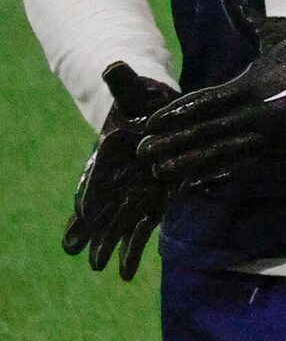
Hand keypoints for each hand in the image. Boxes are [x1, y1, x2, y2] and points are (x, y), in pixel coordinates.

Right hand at [62, 63, 180, 281]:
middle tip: (75, 252)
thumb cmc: (142, 104)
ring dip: (108, 245)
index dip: (91, 193)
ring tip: (97, 268)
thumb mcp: (135, 92)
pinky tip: (125, 275)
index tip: (82, 211)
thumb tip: (115, 65)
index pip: (96, 176)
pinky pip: (141, 230)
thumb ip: (124, 83)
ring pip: (117, 224)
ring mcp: (132, 194)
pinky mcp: (151, 203)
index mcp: (109, 154)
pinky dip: (133, 251)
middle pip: (101, 207)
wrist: (156, 117)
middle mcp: (116, 179)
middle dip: (91, 229)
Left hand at [136, 0, 285, 191]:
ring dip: (191, 166)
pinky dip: (221, 178)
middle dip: (174, 144)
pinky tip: (199, 185)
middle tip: (143, 154)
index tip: (150, 123)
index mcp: (256, 85)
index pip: (205, 102)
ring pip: (224, 156)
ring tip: (162, 173)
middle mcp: (261, 115)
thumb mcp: (280, 32)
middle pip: (208, 133)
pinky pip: (247, 169)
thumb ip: (243, 15)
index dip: (175, 114)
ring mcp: (274, 139)